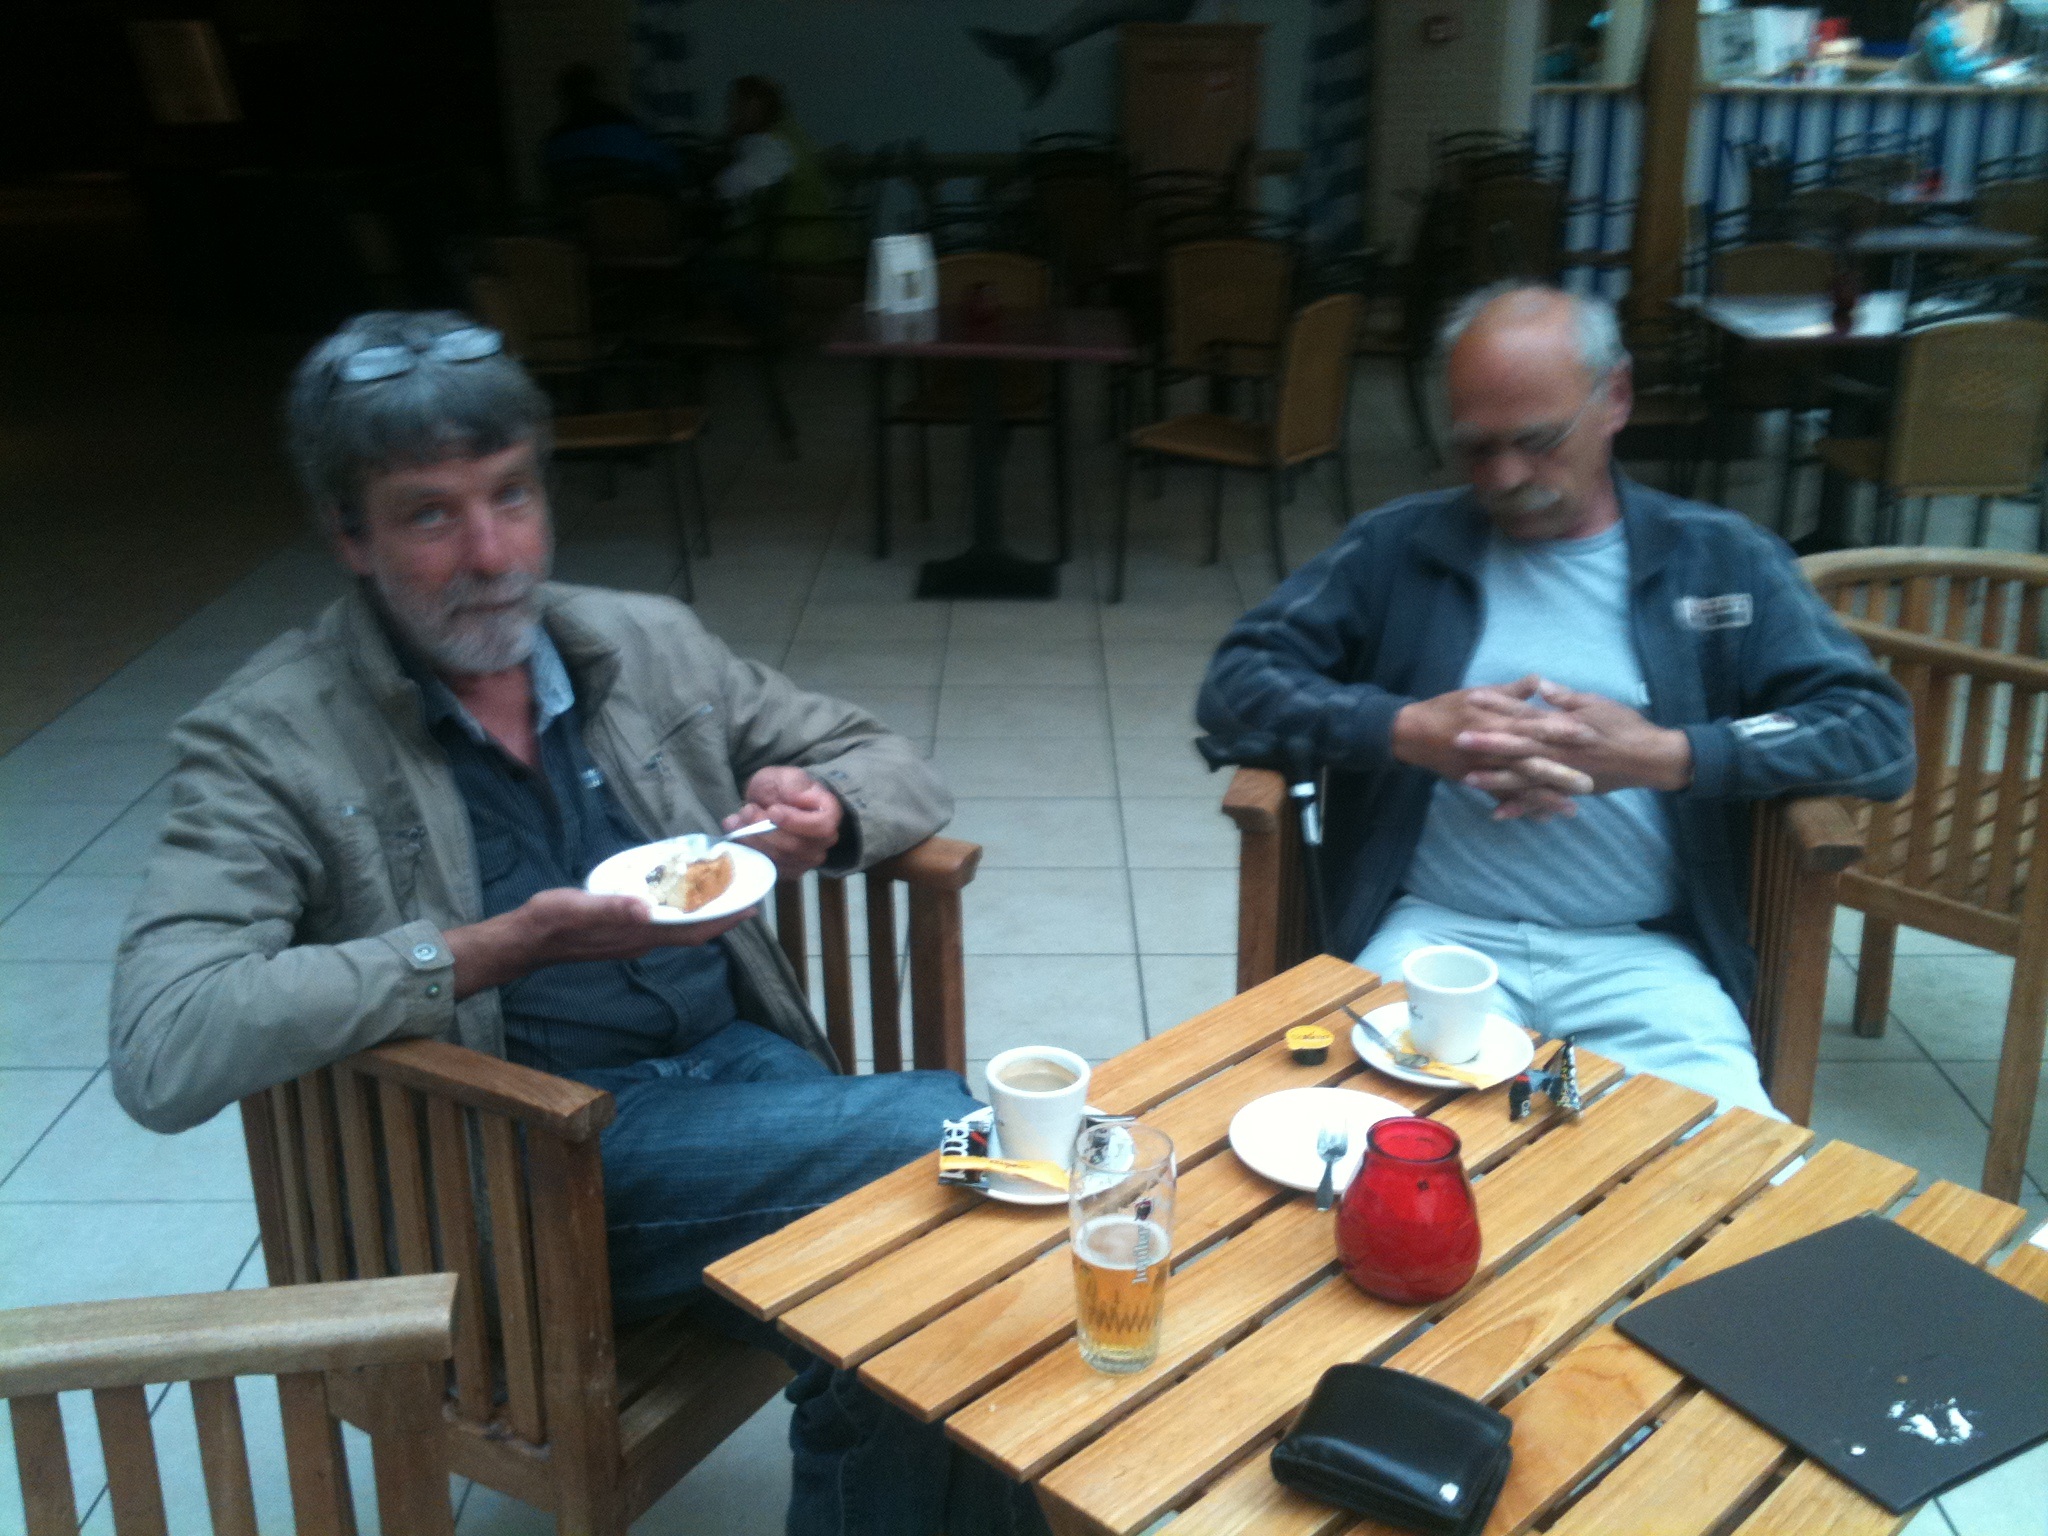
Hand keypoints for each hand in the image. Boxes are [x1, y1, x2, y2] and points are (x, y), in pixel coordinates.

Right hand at [446, 888, 754, 999]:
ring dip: (701, 912)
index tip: (751, 909)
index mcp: (639, 934)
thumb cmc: (550, 922)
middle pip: (692, 929)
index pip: (692, 930)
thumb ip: (610, 908)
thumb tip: (646, 908)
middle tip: (743, 894)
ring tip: (719, 891)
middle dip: (720, 914)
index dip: (723, 921)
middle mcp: (641, 940)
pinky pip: (661, 922)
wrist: (526, 940)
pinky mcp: (621, 932)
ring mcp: (632, 938)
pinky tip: (677, 894)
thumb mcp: (577, 908)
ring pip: (678, 926)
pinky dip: (678, 909)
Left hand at [726, 766, 842, 876]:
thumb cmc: (783, 789)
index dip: (796, 821)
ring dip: (753, 839)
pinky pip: (768, 866)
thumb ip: (790, 786)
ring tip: (736, 820)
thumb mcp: (785, 777)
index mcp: (829, 814)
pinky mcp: (787, 870)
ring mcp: (806, 860)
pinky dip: (749, 850)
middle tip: (747, 811)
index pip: (821, 826)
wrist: (775, 804)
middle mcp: (823, 842)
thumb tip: (794, 798)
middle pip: (796, 846)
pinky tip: (737, 834)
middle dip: (766, 830)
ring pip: (779, 858)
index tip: (772, 810)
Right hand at [1392, 677, 1592, 820]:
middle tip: (1589, 784)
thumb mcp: (1478, 693)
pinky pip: (1502, 798)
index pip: (1534, 725)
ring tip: (1573, 809)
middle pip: (1531, 762)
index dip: (1560, 730)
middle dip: (1560, 774)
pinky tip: (1543, 818)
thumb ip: (1511, 692)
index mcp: (1495, 721)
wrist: (1411, 733)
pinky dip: (1521, 808)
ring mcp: (1483, 768)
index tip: (1588, 735)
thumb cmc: (1448, 708)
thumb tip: (1540, 680)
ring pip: (1518, 785)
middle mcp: (1491, 747)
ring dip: (1545, 798)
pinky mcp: (1475, 783)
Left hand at [1453, 680, 1692, 794]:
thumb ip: (1564, 698)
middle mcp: (1558, 751)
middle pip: (1516, 746)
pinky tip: (1497, 812)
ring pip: (1523, 777)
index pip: (1524, 712)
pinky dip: (1520, 807)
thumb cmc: (1623, 725)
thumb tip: (1538, 685)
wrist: (1649, 758)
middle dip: (1486, 743)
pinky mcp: (1568, 790)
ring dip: (1494, 778)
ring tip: (1465, 779)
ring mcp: (1562, 773)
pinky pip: (1540, 801)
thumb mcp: (1594, 703)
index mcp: (1561, 726)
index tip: (1472, 697)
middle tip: (1457, 739)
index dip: (1498, 704)